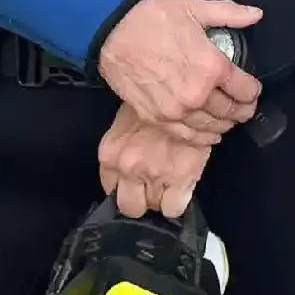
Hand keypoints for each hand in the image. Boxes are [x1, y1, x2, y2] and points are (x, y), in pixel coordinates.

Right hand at [96, 0, 263, 140]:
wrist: (112, 32)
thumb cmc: (153, 18)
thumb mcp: (194, 8)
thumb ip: (230, 13)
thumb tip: (257, 14)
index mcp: (212, 67)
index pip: (246, 90)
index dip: (253, 91)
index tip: (252, 90)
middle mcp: (198, 94)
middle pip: (231, 111)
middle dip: (242, 110)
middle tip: (245, 109)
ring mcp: (176, 111)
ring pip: (211, 127)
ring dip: (224, 125)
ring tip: (228, 120)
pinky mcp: (157, 118)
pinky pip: (187, 136)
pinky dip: (202, 138)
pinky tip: (209, 135)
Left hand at [100, 101, 212, 219]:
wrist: (182, 85)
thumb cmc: (154, 98)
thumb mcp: (127, 119)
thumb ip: (124, 147)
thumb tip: (131, 165)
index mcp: (110, 154)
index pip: (111, 191)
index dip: (127, 189)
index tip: (137, 184)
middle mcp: (128, 167)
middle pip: (131, 207)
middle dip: (143, 199)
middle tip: (155, 186)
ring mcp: (153, 173)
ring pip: (154, 209)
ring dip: (163, 199)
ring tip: (172, 182)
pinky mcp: (180, 176)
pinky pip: (174, 208)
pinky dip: (179, 201)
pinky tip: (184, 186)